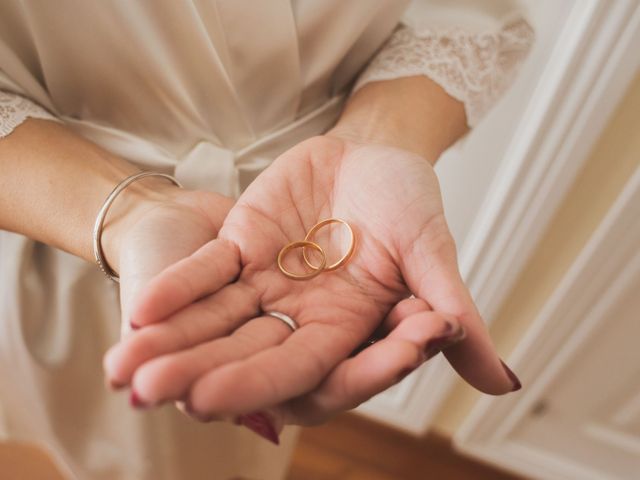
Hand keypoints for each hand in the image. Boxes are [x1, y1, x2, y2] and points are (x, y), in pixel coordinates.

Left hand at [104, 135, 518, 429]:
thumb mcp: (434, 252)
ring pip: (215, 322)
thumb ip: (456, 313)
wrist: (373, 152)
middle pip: (246, 353)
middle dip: (199, 373)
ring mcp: (268, 284)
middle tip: (150, 393)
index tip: (214, 401)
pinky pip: (207, 273)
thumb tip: (505, 382)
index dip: (262, 381)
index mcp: (348, 326)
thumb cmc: (410, 201)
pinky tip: (139, 309)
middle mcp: (302, 315)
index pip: (307, 366)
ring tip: (123, 368)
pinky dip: (177, 288)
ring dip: (170, 342)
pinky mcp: (242, 248)